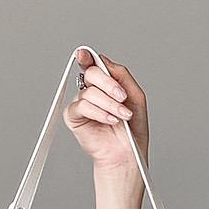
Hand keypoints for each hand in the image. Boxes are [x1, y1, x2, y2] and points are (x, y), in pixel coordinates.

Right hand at [63, 48, 149, 172]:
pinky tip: (110, 120)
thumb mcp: (135, 96)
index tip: (85, 55)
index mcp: (104, 85)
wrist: (127, 153)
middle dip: (109, 85)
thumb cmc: (132, 129)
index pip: (92, 64)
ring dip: (110, 104)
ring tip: (122, 116)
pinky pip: (82, 106)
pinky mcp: (73, 117)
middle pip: (91, 73)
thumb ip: (121, 75)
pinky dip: (99, 113)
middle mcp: (91, 91)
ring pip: (90, 92)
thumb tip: (104, 61)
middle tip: (122, 98)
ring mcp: (81, 104)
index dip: (87, 57)